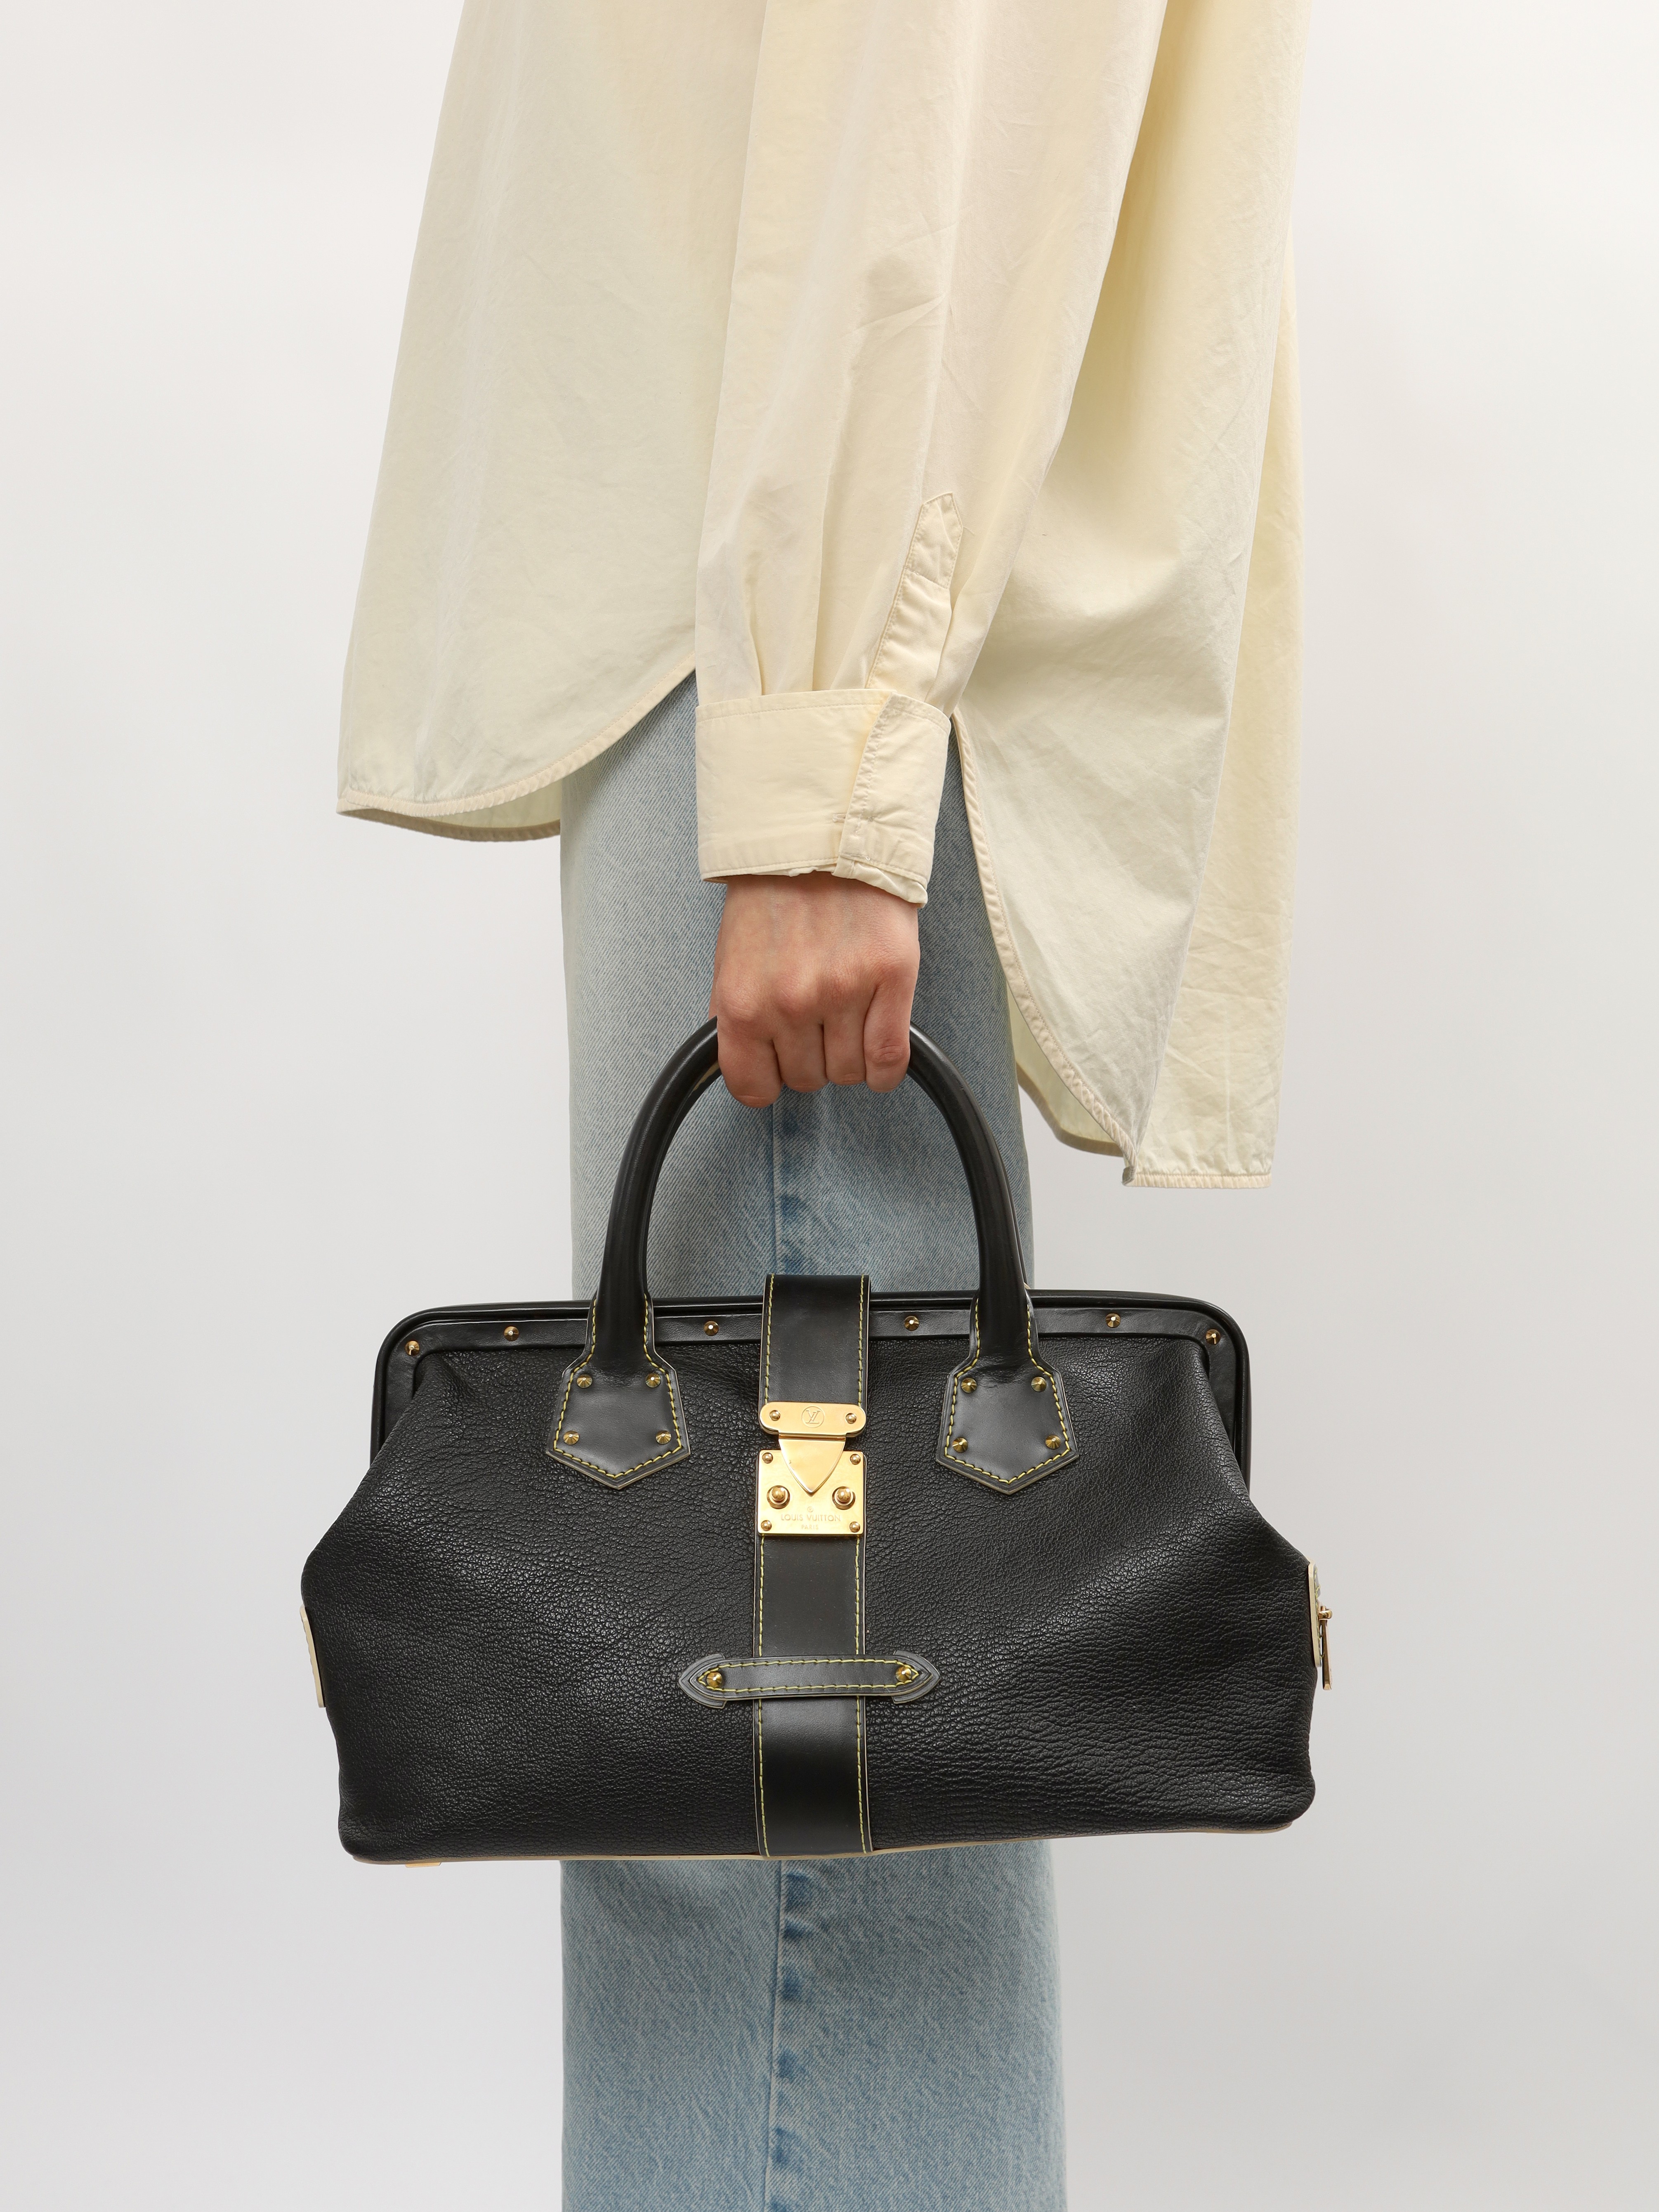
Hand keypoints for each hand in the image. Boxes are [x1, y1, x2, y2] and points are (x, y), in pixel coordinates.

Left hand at [711, 874, 918, 1106]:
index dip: (768, 1079)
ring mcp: (843, 992)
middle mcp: (791, 1003)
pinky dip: (884, 1069)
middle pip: (806, 1078)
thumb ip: (740, 1013)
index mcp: (742, 1002)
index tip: (778, 1064)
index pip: (753, 1086)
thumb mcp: (733, 957)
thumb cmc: (775, 894)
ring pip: (848, 1072)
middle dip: (811, 1057)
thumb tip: (750, 1063)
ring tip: (846, 1017)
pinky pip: (888, 1059)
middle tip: (816, 1021)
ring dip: (849, 1056)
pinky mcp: (891, 977)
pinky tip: (879, 1055)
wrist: (824, 835)